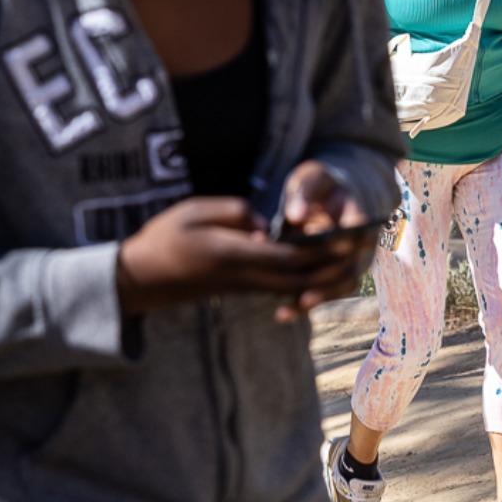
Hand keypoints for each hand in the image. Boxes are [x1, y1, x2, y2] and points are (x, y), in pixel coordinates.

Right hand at [117, 191, 372, 317]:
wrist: (141, 279)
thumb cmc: (163, 238)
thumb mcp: (194, 211)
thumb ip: (236, 213)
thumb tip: (268, 225)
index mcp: (233, 255)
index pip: (289, 256)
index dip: (322, 248)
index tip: (347, 233)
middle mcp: (243, 277)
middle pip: (299, 278)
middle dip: (332, 265)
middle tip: (361, 246)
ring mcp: (243, 288)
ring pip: (293, 288)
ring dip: (322, 276)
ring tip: (348, 257)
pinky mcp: (241, 290)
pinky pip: (281, 290)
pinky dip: (304, 282)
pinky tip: (318, 269)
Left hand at [272, 160, 381, 317]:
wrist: (339, 194)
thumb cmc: (323, 184)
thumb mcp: (313, 179)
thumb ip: (305, 194)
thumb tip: (295, 216)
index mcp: (359, 213)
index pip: (357, 227)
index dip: (340, 239)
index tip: (320, 245)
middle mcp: (363, 242)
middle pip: (350, 264)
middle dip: (324, 279)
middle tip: (296, 289)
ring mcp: (355, 260)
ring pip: (342, 284)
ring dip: (317, 298)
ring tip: (289, 309)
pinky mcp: (341, 274)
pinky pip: (330, 292)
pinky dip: (308, 303)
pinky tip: (283, 314)